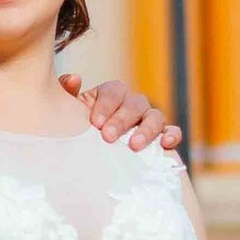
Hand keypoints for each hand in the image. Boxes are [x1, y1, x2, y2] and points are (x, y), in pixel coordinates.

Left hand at [68, 71, 184, 154]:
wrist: (92, 160)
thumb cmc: (80, 133)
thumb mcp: (69, 114)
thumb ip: (66, 94)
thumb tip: (74, 78)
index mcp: (111, 95)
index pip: (113, 90)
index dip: (106, 105)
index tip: (95, 123)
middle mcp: (132, 104)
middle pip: (134, 103)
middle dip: (122, 120)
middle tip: (108, 137)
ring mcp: (149, 120)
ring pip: (155, 116)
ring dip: (146, 129)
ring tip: (134, 146)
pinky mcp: (162, 137)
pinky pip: (172, 131)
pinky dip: (172, 134)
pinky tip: (166, 143)